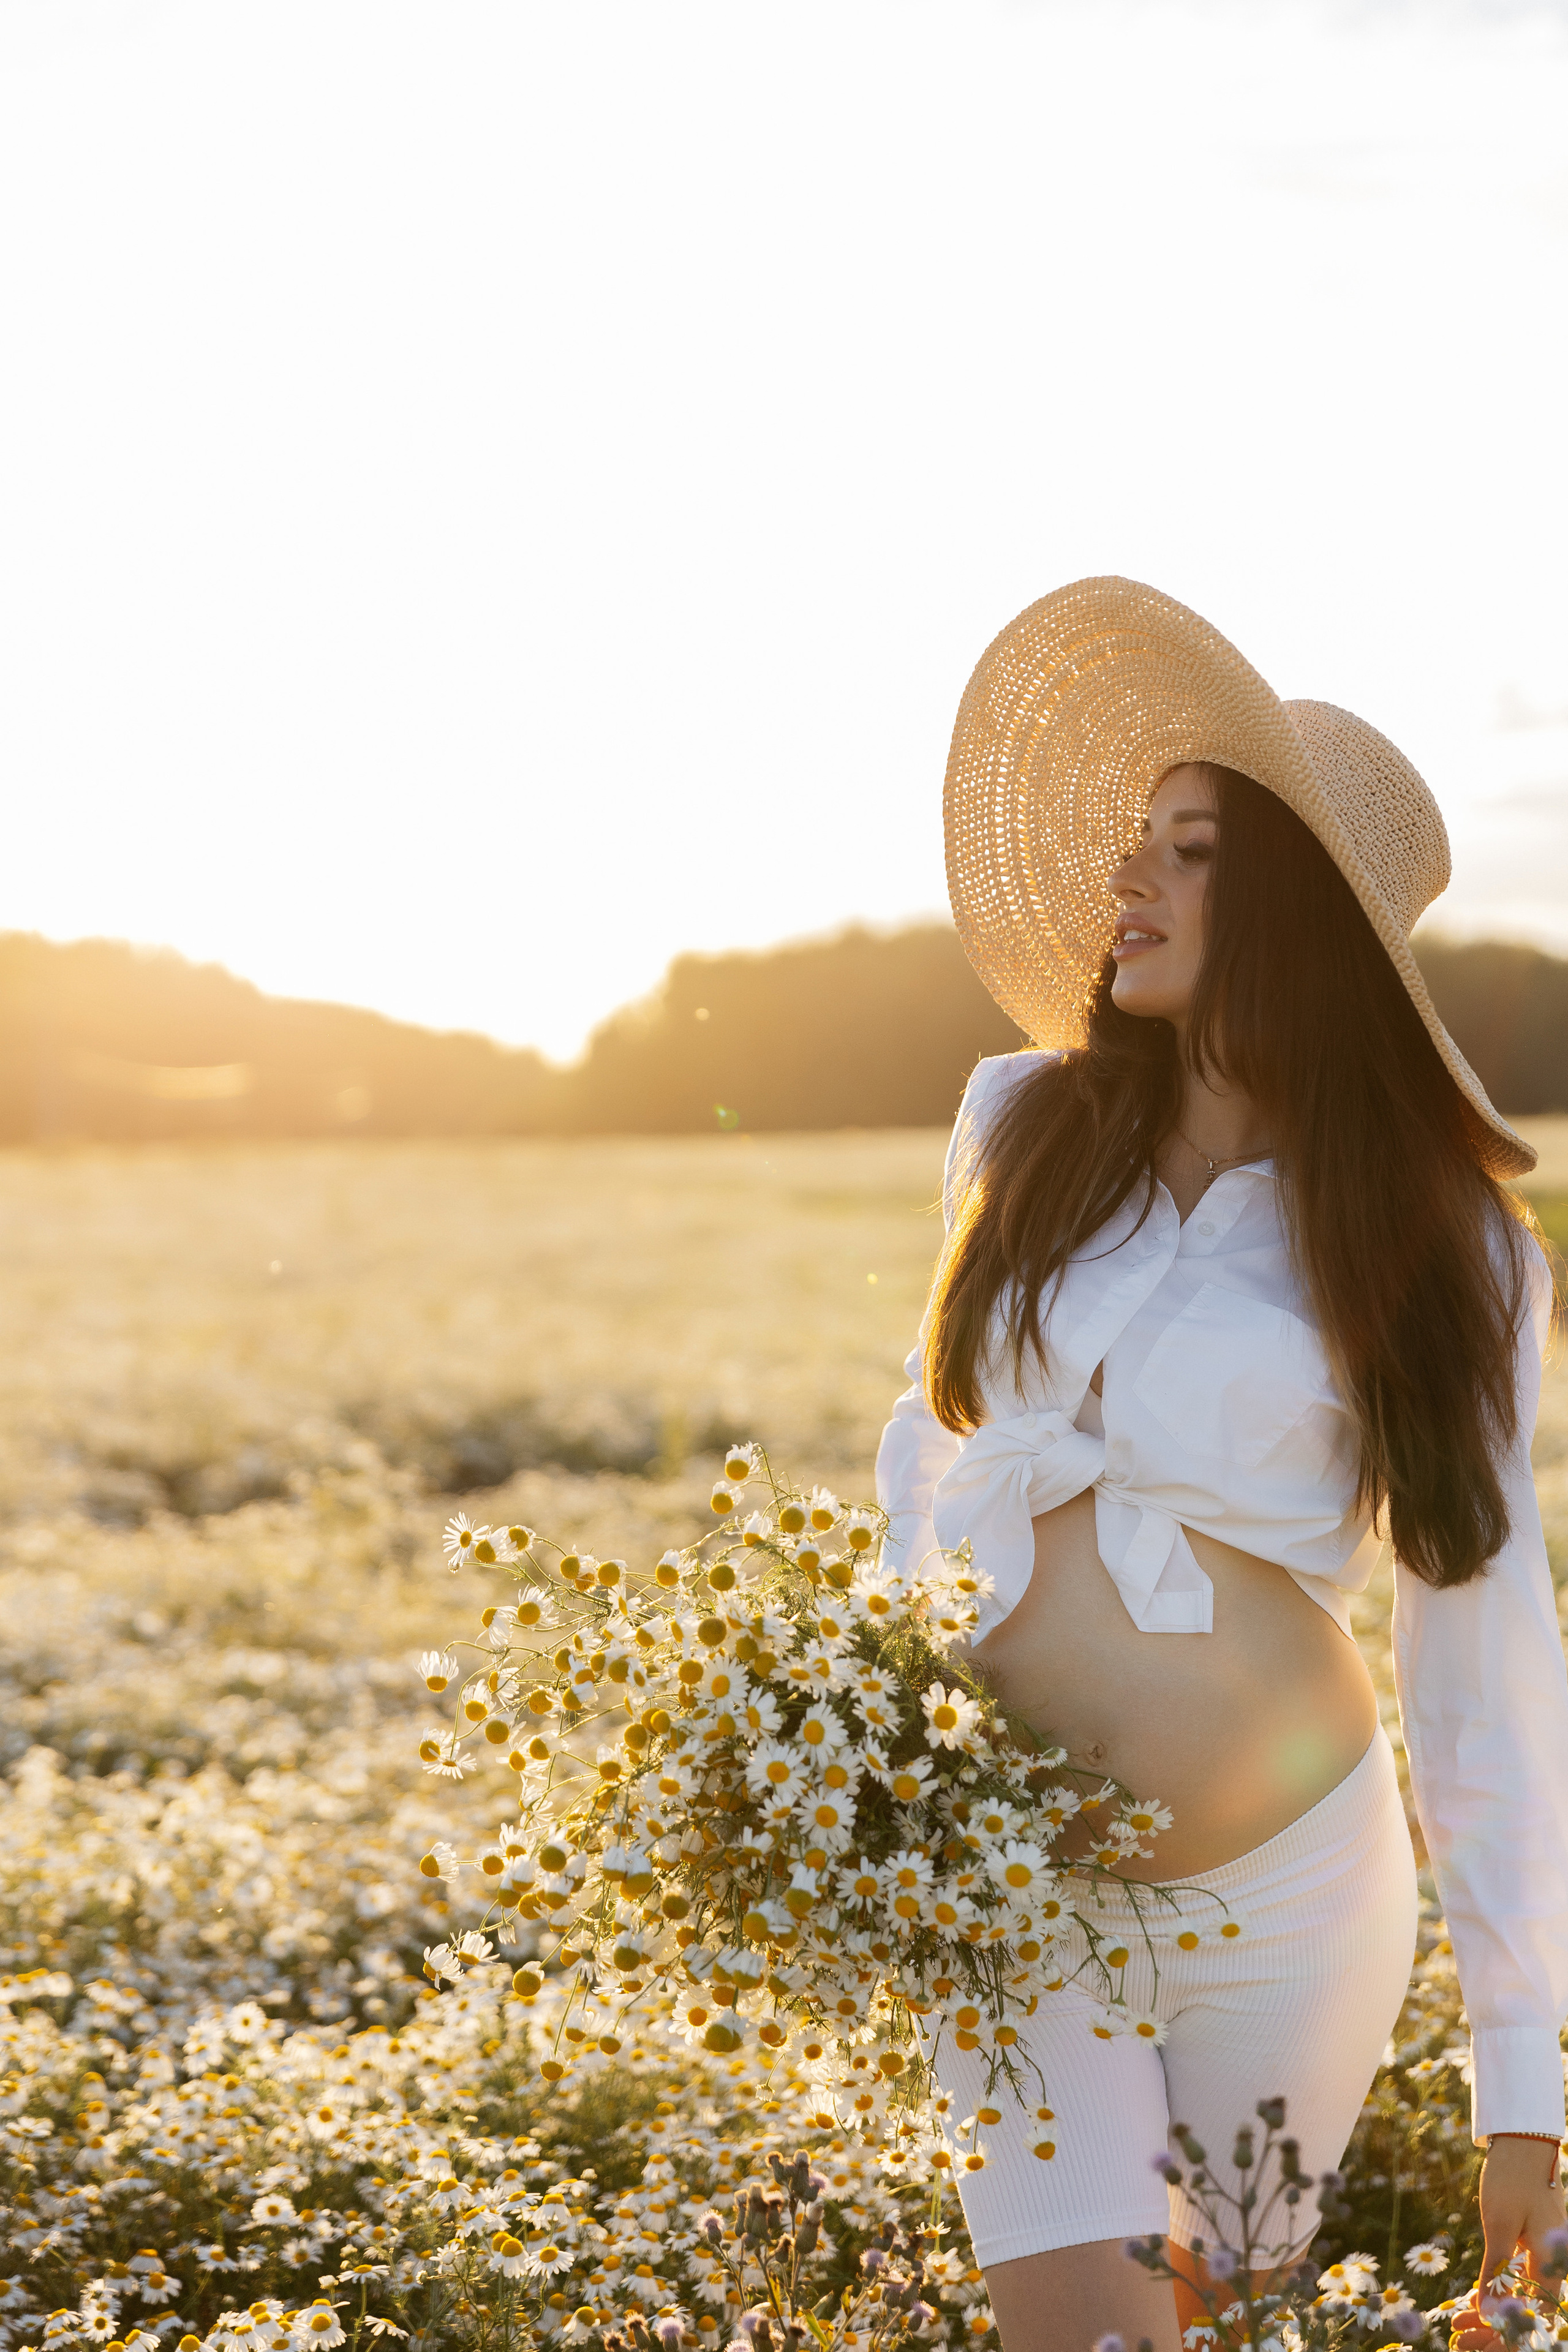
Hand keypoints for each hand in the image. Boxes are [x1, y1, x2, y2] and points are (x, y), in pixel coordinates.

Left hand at [1449, 2137, 1565, 2346]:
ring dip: (1499, 2308)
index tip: (1475, 2337)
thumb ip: (1496, 2271)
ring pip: (1527, 2294)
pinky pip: (1526, 2277)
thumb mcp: (1498, 2225)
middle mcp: (1558, 2262)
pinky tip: (1480, 2295)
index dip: (1508, 2331)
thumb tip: (1487, 2310)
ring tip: (1464, 2319)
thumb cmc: (1511, 2179)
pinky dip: (1504, 2288)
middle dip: (1499, 2324)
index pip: (1537, 2313)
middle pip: (1532, 2308)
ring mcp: (1552, 2253)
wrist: (1523, 2143)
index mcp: (1553, 2262)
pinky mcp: (1541, 2244)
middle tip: (1463, 2332)